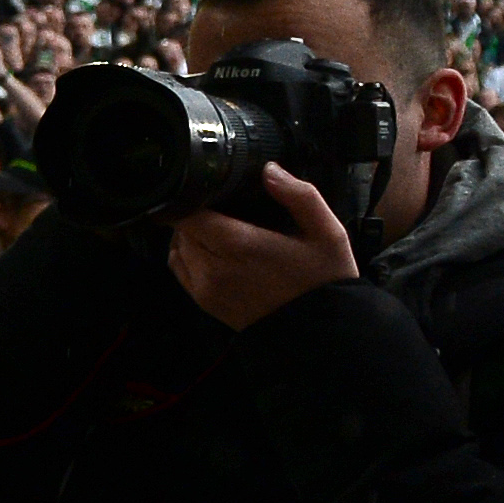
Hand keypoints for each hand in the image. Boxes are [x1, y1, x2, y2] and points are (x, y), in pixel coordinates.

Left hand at [166, 165, 362, 327]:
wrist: (321, 333)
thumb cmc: (324, 280)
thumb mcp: (326, 232)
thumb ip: (299, 195)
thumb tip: (269, 170)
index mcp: (238, 244)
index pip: (187, 214)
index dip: (193, 198)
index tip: (210, 191)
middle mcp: (213, 268)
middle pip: (180, 229)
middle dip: (195, 215)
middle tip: (223, 210)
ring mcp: (206, 289)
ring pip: (177, 248)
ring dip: (190, 235)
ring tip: (219, 229)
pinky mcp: (206, 304)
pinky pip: (180, 270)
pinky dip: (188, 255)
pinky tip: (214, 250)